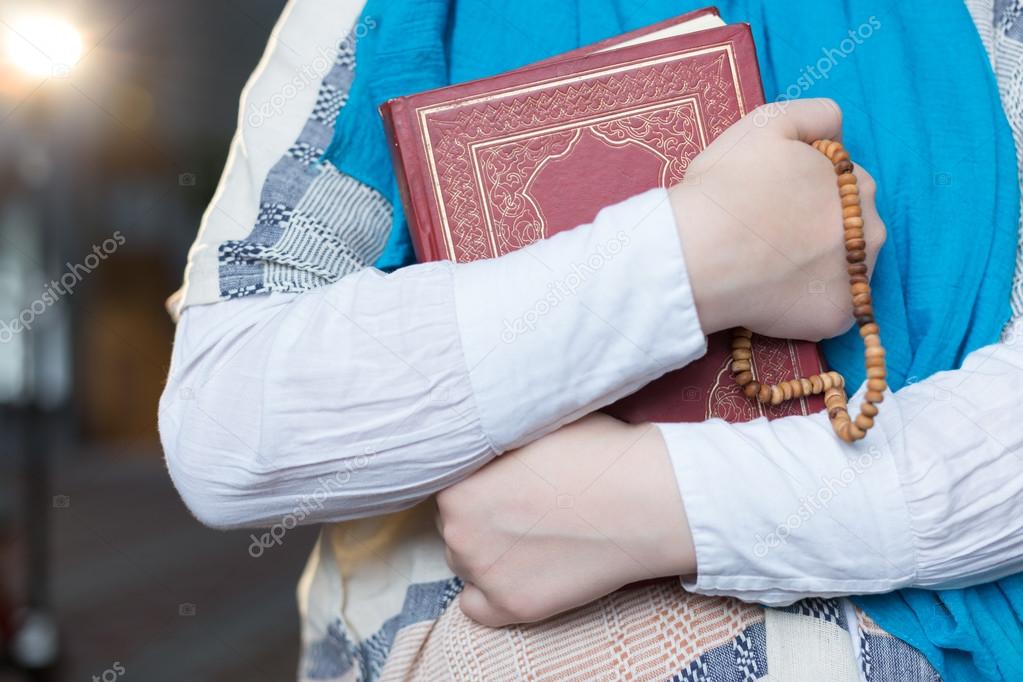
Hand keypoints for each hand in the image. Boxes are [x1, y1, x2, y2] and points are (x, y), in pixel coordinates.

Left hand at [437, 414, 693, 626]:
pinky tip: (521, 574)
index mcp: (457, 486)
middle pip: (455, 527)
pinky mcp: (513, 606)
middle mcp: (459, 532)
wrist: (643, 501)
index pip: (450, 490)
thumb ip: (497, 439)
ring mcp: (485, 573)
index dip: (479, 485)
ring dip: (488, 554)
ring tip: (531, 540)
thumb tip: (488, 431)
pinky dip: (492, 595)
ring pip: (466, 565)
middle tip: (523, 511)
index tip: (506, 486)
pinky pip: (477, 608)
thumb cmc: (596, 453)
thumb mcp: (532, 425)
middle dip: (482, 519)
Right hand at [671, 98, 885, 340]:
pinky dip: (804, 307)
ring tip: (768, 269)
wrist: (697, 255)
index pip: (843, 185)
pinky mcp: (837, 317)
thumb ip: (816, 114)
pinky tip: (771, 297)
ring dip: (815, 269)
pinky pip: (827, 312)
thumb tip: (839, 134)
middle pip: (850, 229)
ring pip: (844, 271)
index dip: (806, 192)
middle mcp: (872, 229)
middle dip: (817, 231)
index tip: (772, 202)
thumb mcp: (768, 123)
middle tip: (768, 237)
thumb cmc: (726, 188)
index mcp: (856, 182)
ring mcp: (858, 279)